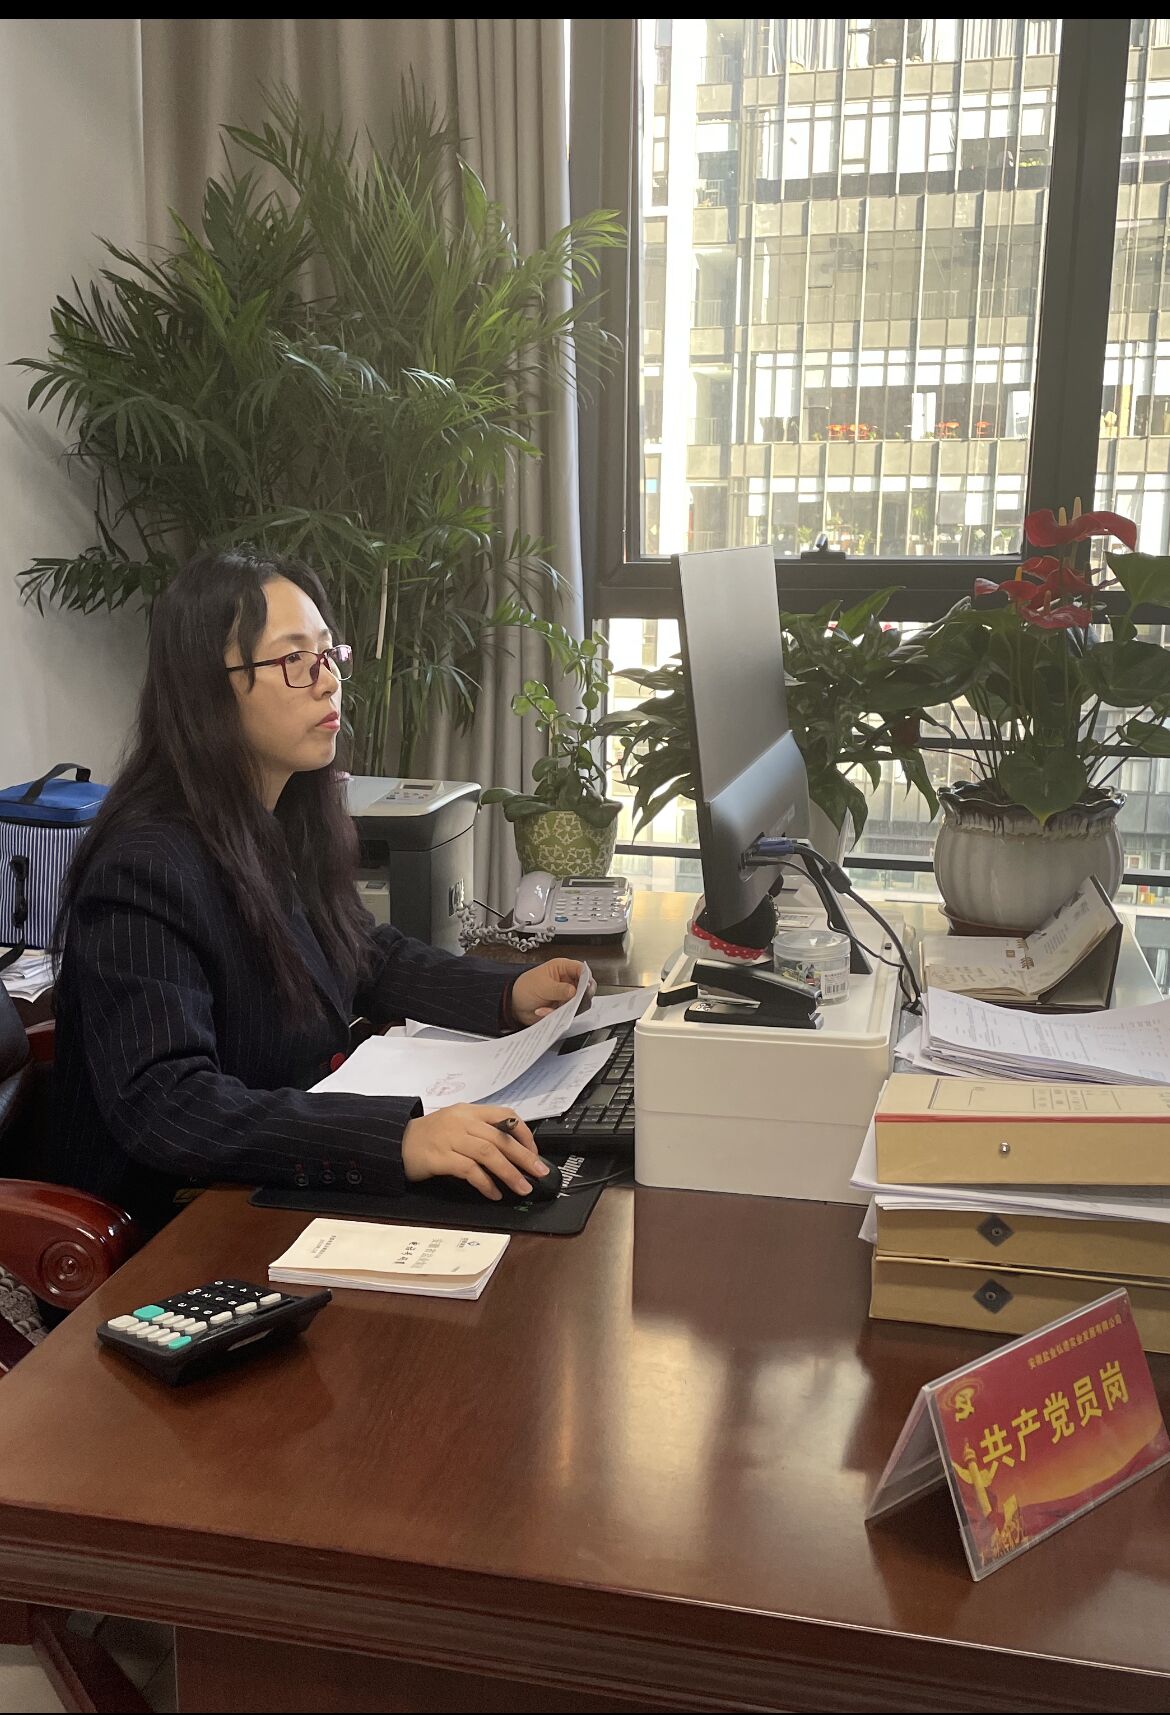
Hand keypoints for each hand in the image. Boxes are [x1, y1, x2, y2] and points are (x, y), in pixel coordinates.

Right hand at [401, 1105, 549, 1200]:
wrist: (395, 1142)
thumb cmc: (428, 1136)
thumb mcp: (457, 1124)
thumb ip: (481, 1131)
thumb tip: (512, 1150)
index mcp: (469, 1111)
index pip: (505, 1115)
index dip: (524, 1134)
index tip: (534, 1152)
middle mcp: (462, 1122)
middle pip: (501, 1138)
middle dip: (525, 1157)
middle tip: (539, 1172)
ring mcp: (450, 1138)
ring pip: (489, 1153)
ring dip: (510, 1173)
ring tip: (522, 1186)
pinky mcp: (440, 1157)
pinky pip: (469, 1170)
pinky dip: (485, 1183)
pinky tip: (494, 1193)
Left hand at [511, 957, 594, 1026]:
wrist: (514, 1006)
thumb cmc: (525, 988)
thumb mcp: (542, 986)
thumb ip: (560, 989)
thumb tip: (574, 991)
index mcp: (562, 968)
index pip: (581, 969)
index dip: (587, 978)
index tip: (586, 987)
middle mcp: (567, 981)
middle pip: (585, 988)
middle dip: (579, 996)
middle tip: (572, 1002)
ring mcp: (566, 995)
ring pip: (579, 1003)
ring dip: (566, 1007)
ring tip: (551, 1008)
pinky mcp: (563, 1008)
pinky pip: (568, 1013)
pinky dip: (556, 1014)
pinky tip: (543, 1011)